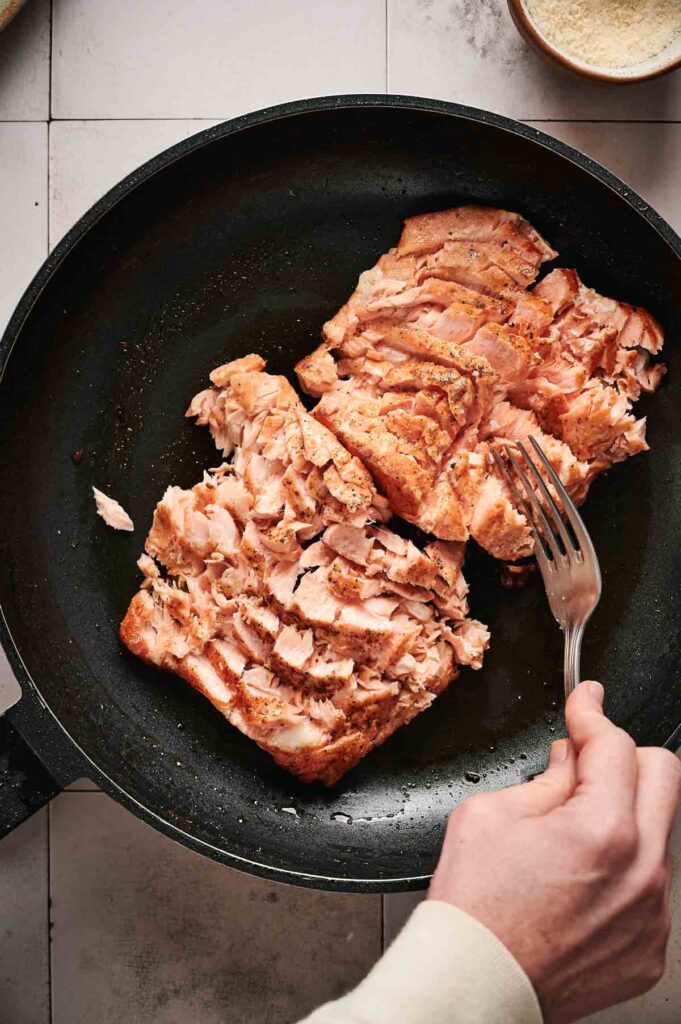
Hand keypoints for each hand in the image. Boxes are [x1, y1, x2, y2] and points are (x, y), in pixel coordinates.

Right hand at [429, 681, 680, 1022]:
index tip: (587, 702)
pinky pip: (649, 884)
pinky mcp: (649, 946)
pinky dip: (620, 870)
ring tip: (568, 839)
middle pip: (663, 775)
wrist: (475, 985)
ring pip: (656, 830)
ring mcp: (651, 913)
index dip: (592, 714)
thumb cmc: (475, 908)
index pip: (615, 745)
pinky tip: (577, 883)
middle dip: (622, 757)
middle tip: (583, 764)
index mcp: (602, 829)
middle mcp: (642, 871)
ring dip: (621, 815)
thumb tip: (571, 756)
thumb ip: (545, 778)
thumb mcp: (489, 815)